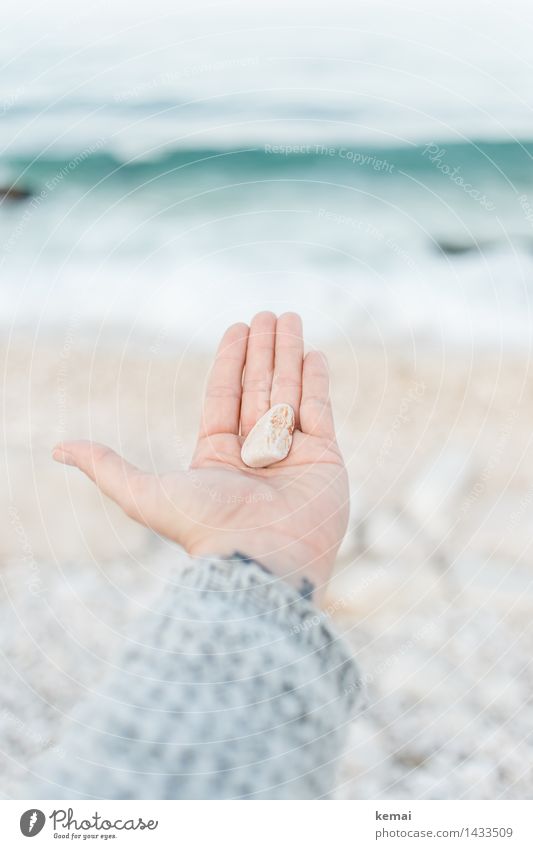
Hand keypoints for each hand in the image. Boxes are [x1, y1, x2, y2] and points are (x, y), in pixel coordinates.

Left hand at [52, 312, 348, 599]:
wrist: (261, 561)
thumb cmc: (204, 527)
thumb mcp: (143, 493)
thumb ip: (106, 467)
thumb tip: (58, 449)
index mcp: (217, 456)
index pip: (223, 396)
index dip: (229, 361)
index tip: (235, 327)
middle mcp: (254, 453)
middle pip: (258, 388)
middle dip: (262, 349)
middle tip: (266, 314)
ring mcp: (292, 455)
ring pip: (289, 391)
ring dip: (288, 354)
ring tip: (289, 317)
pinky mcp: (325, 460)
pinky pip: (320, 411)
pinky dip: (317, 382)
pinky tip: (313, 353)